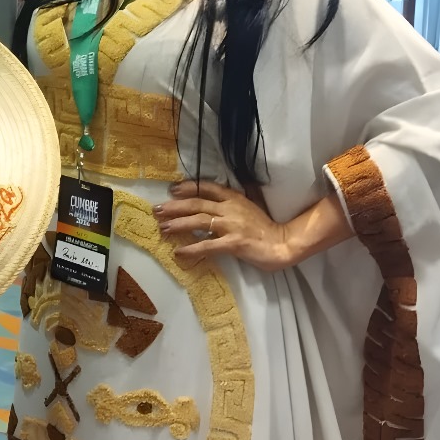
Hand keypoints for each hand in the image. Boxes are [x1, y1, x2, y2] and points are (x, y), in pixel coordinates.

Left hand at [154, 181, 291, 273]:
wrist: (283, 244)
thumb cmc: (265, 227)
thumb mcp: (250, 205)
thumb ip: (234, 199)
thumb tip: (219, 194)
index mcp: (234, 198)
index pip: (207, 188)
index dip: (189, 187)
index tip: (172, 189)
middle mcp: (230, 208)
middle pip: (197, 204)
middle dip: (174, 206)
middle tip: (157, 209)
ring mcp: (231, 226)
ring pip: (198, 221)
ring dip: (178, 224)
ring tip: (162, 228)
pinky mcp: (233, 243)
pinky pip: (207, 246)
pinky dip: (191, 248)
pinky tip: (179, 252)